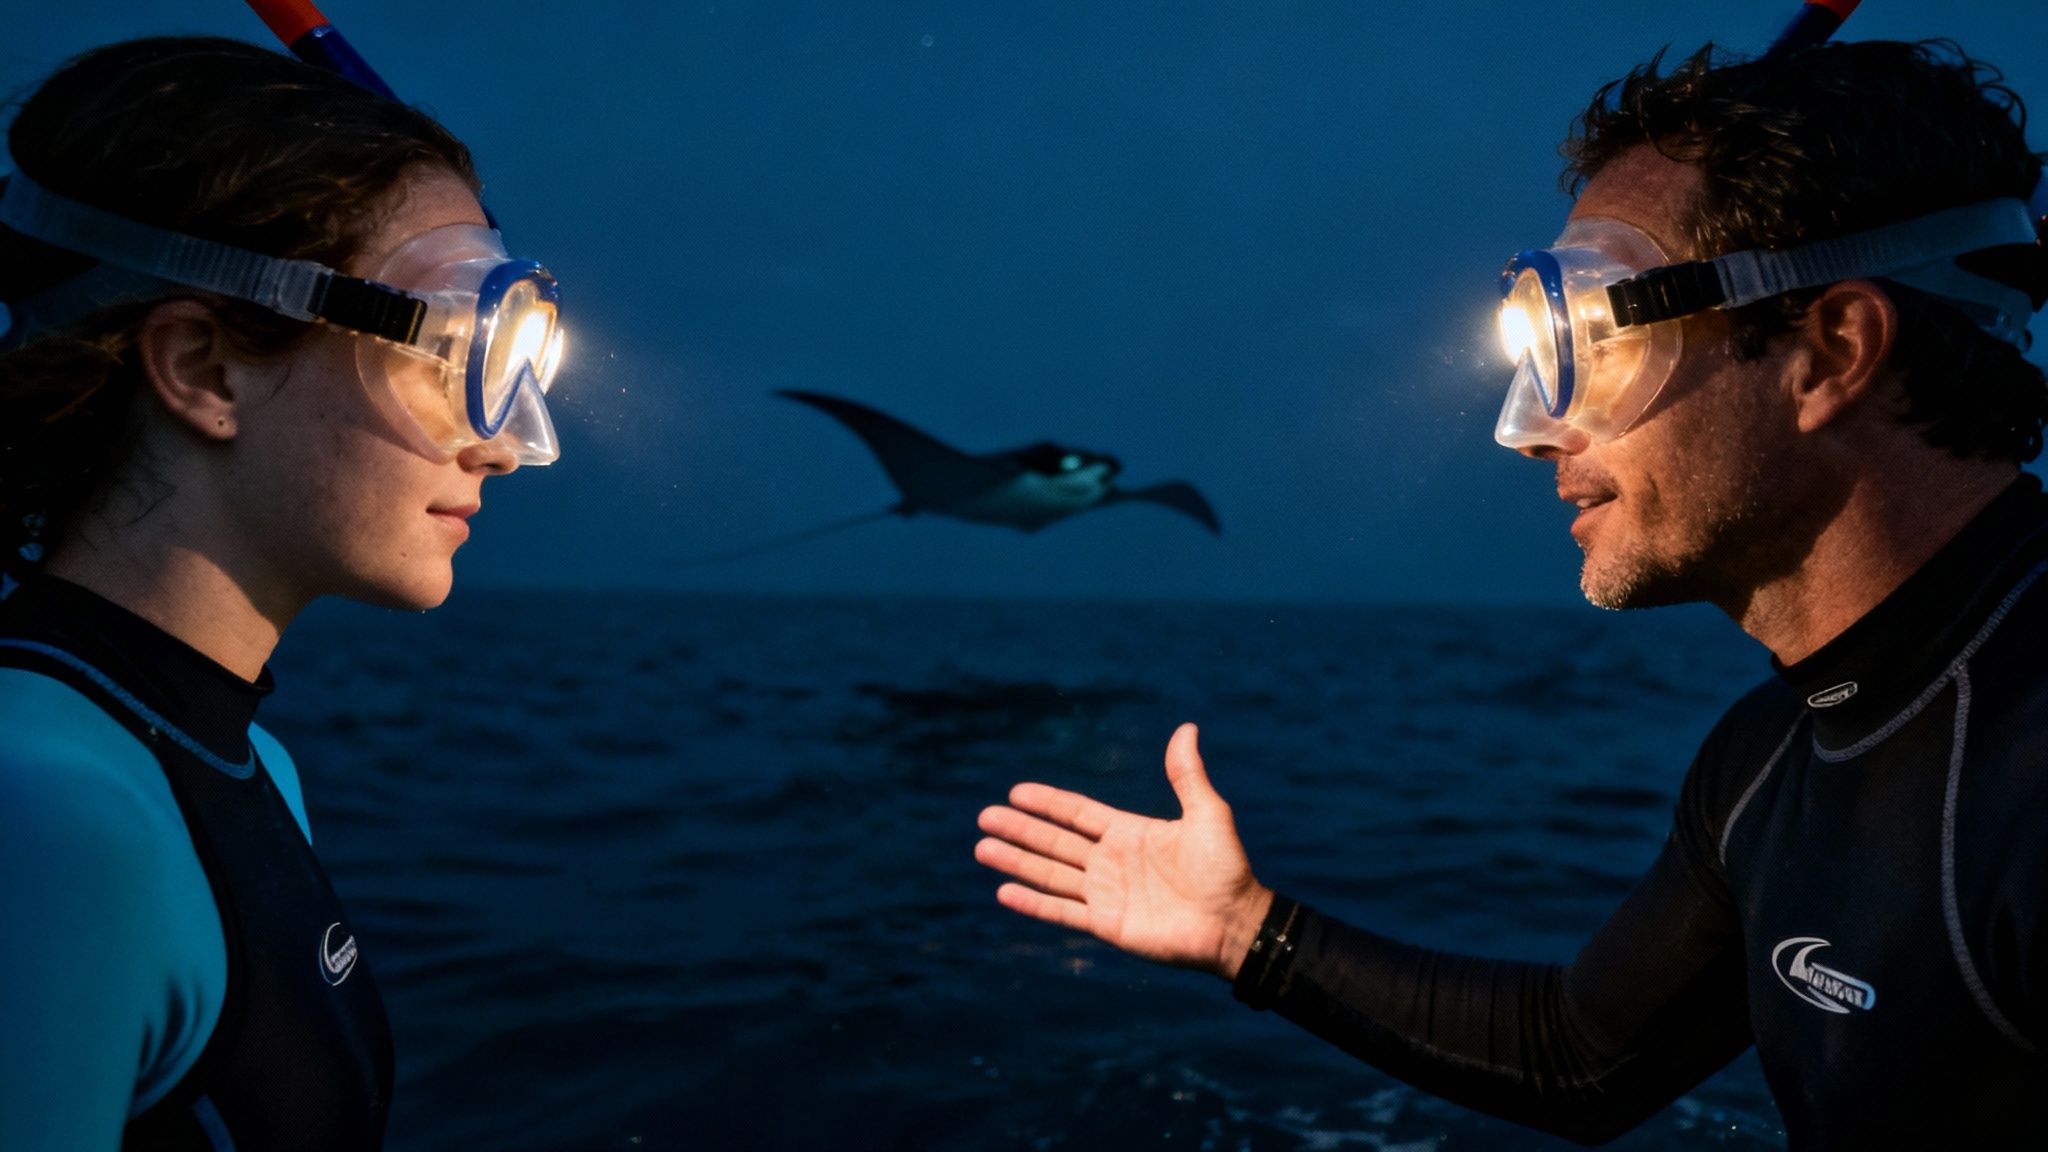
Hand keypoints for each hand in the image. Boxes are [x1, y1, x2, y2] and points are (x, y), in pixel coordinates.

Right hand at [975, 723, 1273, 979]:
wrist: (1236, 923)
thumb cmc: (1227, 869)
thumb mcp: (1207, 814)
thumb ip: (1187, 775)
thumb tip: (1186, 728)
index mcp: (1130, 833)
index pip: (1077, 814)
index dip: (1048, 803)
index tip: (1016, 792)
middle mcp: (1111, 863)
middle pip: (1055, 842)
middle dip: (1020, 829)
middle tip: (985, 817)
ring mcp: (1106, 895)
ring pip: (1050, 874)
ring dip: (1016, 862)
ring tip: (983, 849)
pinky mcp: (1107, 925)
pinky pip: (1062, 912)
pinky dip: (1033, 903)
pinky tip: (1005, 892)